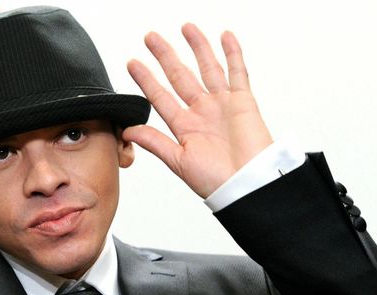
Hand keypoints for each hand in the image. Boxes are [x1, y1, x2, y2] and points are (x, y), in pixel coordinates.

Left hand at [124, 25, 272, 197]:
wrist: (248, 185)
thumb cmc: (217, 181)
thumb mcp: (178, 161)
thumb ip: (154, 143)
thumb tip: (127, 132)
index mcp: (185, 128)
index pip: (160, 97)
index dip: (146, 80)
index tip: (132, 63)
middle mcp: (202, 113)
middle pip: (181, 76)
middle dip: (165, 56)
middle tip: (151, 38)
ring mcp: (223, 105)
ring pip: (208, 68)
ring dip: (197, 48)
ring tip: (186, 28)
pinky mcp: (244, 102)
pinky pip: (238, 73)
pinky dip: (233, 54)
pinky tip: (225, 37)